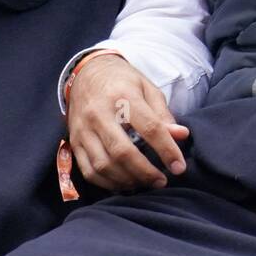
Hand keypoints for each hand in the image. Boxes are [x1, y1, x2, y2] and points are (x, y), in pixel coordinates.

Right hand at [66, 52, 188, 192]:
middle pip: (122, 151)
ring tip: (144, 183)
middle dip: (145, 172)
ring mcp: (83, 129)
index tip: (179, 167)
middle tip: (161, 181)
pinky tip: (123, 183)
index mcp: (123, 96)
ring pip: (103, 165)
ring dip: (127, 180)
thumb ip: (163, 114)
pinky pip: (88, 170)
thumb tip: (181, 136)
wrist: (87, 72)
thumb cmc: (123, 82)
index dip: (167, 150)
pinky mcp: (74, 141)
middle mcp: (99, 113)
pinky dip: (107, 183)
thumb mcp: (147, 89)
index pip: (149, 128)